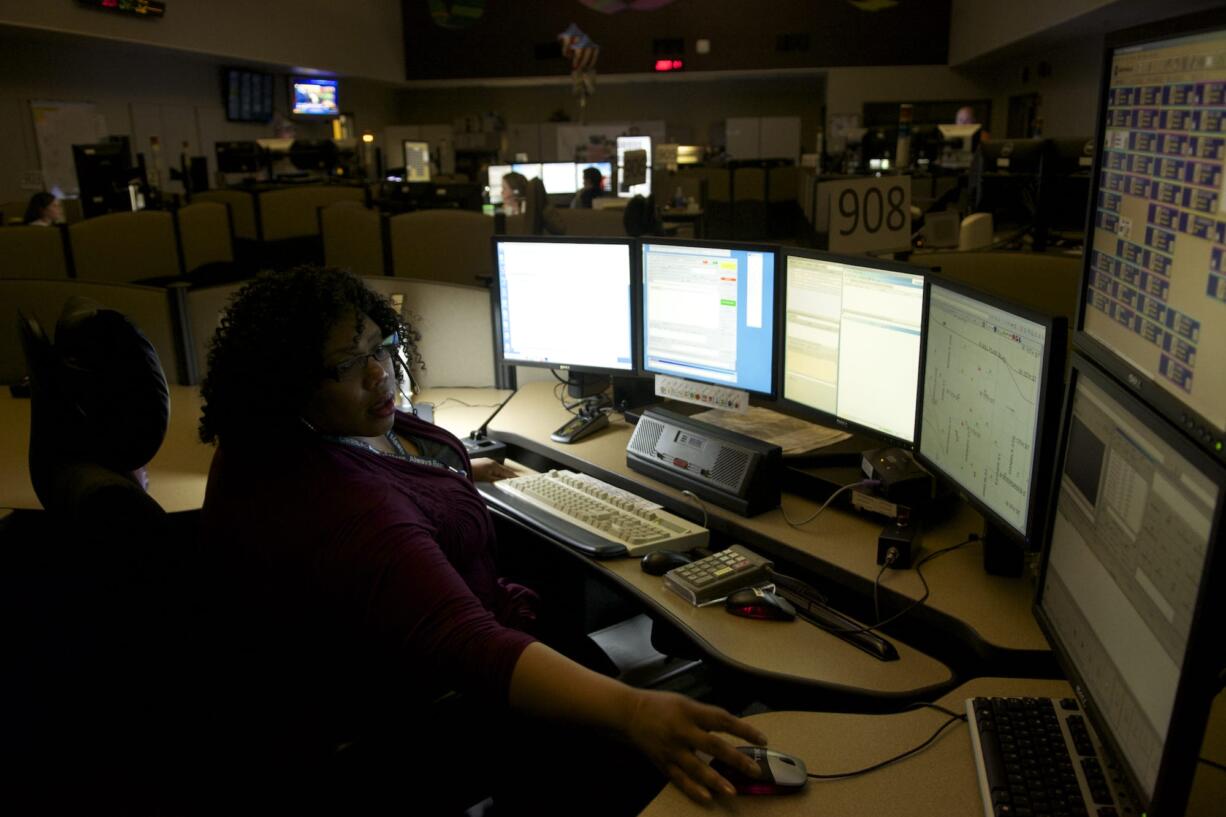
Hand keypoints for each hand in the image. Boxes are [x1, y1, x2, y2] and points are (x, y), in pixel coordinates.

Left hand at [470, 457, 518, 481]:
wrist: (462, 466)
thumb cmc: (474, 473)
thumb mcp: (487, 478)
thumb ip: (497, 479)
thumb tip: (505, 480)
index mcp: (494, 465)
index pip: (506, 472)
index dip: (512, 475)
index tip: (517, 478)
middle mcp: (492, 461)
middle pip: (503, 468)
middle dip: (509, 473)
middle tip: (515, 476)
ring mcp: (487, 460)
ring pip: (498, 467)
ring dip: (503, 471)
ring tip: (507, 475)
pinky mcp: (482, 461)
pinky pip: (493, 466)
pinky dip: (497, 470)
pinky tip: (496, 472)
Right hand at [624, 689, 767, 803]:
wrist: (629, 713)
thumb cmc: (662, 705)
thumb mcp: (686, 703)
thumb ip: (706, 717)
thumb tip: (732, 731)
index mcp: (691, 712)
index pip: (723, 720)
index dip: (744, 730)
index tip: (763, 740)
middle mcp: (682, 730)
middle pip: (713, 745)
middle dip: (736, 759)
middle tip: (755, 770)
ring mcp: (672, 749)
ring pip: (696, 767)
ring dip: (716, 780)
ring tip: (732, 792)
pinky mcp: (663, 762)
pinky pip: (680, 779)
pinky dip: (693, 789)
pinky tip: (707, 798)